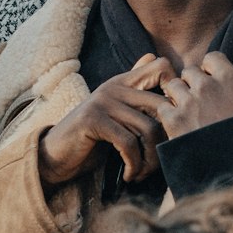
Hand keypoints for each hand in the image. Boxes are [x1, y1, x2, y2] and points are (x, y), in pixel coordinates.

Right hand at [39, 53, 172, 187]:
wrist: (56, 155)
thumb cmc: (92, 137)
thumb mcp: (116, 112)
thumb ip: (135, 90)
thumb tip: (151, 57)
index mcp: (123, 82)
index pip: (162, 67)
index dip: (176, 89)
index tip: (173, 120)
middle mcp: (114, 87)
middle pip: (162, 106)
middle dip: (167, 139)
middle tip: (159, 162)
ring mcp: (103, 102)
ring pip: (148, 128)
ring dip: (151, 159)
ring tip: (143, 173)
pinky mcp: (93, 120)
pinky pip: (128, 142)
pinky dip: (134, 164)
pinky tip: (131, 175)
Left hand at [157, 52, 232, 138]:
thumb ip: (228, 91)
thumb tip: (216, 82)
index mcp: (231, 79)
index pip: (212, 57)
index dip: (208, 69)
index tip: (210, 81)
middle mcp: (209, 85)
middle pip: (189, 71)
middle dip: (191, 84)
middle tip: (197, 103)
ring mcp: (189, 101)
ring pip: (173, 86)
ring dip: (177, 97)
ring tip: (186, 114)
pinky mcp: (174, 118)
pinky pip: (163, 106)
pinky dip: (167, 116)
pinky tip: (177, 127)